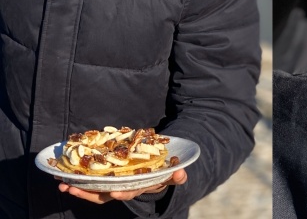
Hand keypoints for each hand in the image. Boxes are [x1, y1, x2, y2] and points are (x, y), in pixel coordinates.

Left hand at [58, 168, 186, 203]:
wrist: (154, 173)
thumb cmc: (163, 173)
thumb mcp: (172, 174)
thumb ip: (177, 175)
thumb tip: (181, 172)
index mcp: (138, 188)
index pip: (129, 192)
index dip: (122, 193)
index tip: (114, 192)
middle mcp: (123, 190)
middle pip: (103, 195)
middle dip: (87, 193)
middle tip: (71, 188)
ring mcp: (112, 186)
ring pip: (93, 192)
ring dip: (78, 189)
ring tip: (62, 185)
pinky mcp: (106, 180)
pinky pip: (91, 183)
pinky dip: (79, 181)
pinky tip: (66, 176)